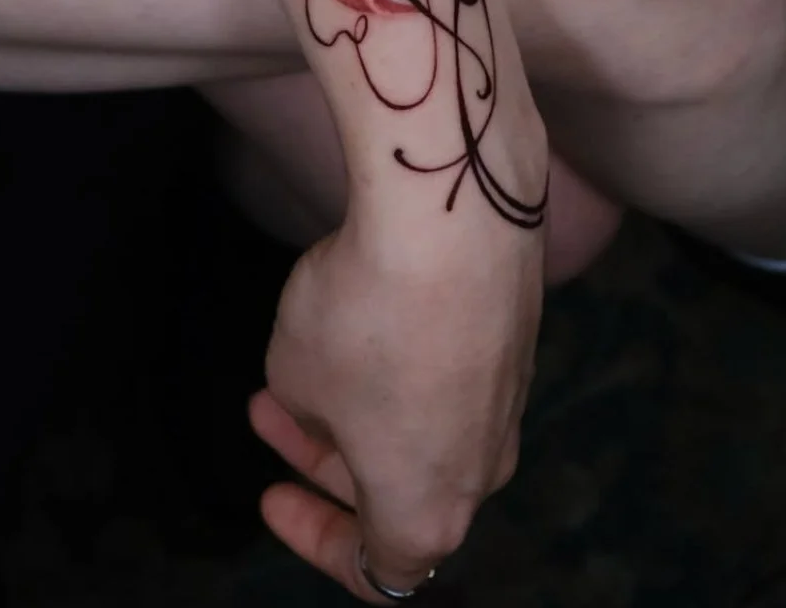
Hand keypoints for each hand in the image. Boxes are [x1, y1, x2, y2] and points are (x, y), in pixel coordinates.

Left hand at [250, 211, 544, 599]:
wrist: (451, 216)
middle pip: (399, 490)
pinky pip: (453, 369)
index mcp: (427, 509)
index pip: (377, 569)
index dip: (315, 539)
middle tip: (267, 408)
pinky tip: (362, 307)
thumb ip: (305, 412)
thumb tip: (329, 402)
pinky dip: (405, 358)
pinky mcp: (518, 334)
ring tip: (301, 351)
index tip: (271, 493)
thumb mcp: (294, 376)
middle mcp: (483, 467)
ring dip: (361, 402)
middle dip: (324, 454)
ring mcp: (510, 397)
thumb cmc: (364, 319)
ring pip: (427, 425)